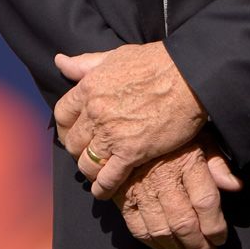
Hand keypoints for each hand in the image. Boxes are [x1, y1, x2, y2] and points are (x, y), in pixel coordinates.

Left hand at [53, 42, 206, 196]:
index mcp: (89, 88)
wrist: (189, 77)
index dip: (66, 127)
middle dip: (77, 149)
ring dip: (89, 169)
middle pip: (72, 142)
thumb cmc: (157, 63)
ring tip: (96, 172)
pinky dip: (103, 188)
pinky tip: (103, 192)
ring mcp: (112, 134)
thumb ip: (86, 63)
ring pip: (86, 162)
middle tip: (87, 153)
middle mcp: (95, 113)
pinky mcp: (132, 152)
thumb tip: (60, 61)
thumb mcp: (116, 56)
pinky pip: (108, 178)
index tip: (73, 132)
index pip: (61, 115)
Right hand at [116, 138, 243, 248]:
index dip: (216, 227)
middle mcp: (164, 178)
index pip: (206, 203)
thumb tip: (236, 186)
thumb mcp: (199, 137)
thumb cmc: (170, 132)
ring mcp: (141, 190)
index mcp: (187, 162)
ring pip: (162, 230)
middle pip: (184, 223)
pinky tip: (165, 245)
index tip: (221, 238)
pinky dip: (153, 243)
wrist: (127, 124)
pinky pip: (138, 228)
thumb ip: (217, 163)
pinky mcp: (123, 197)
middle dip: (199, 245)